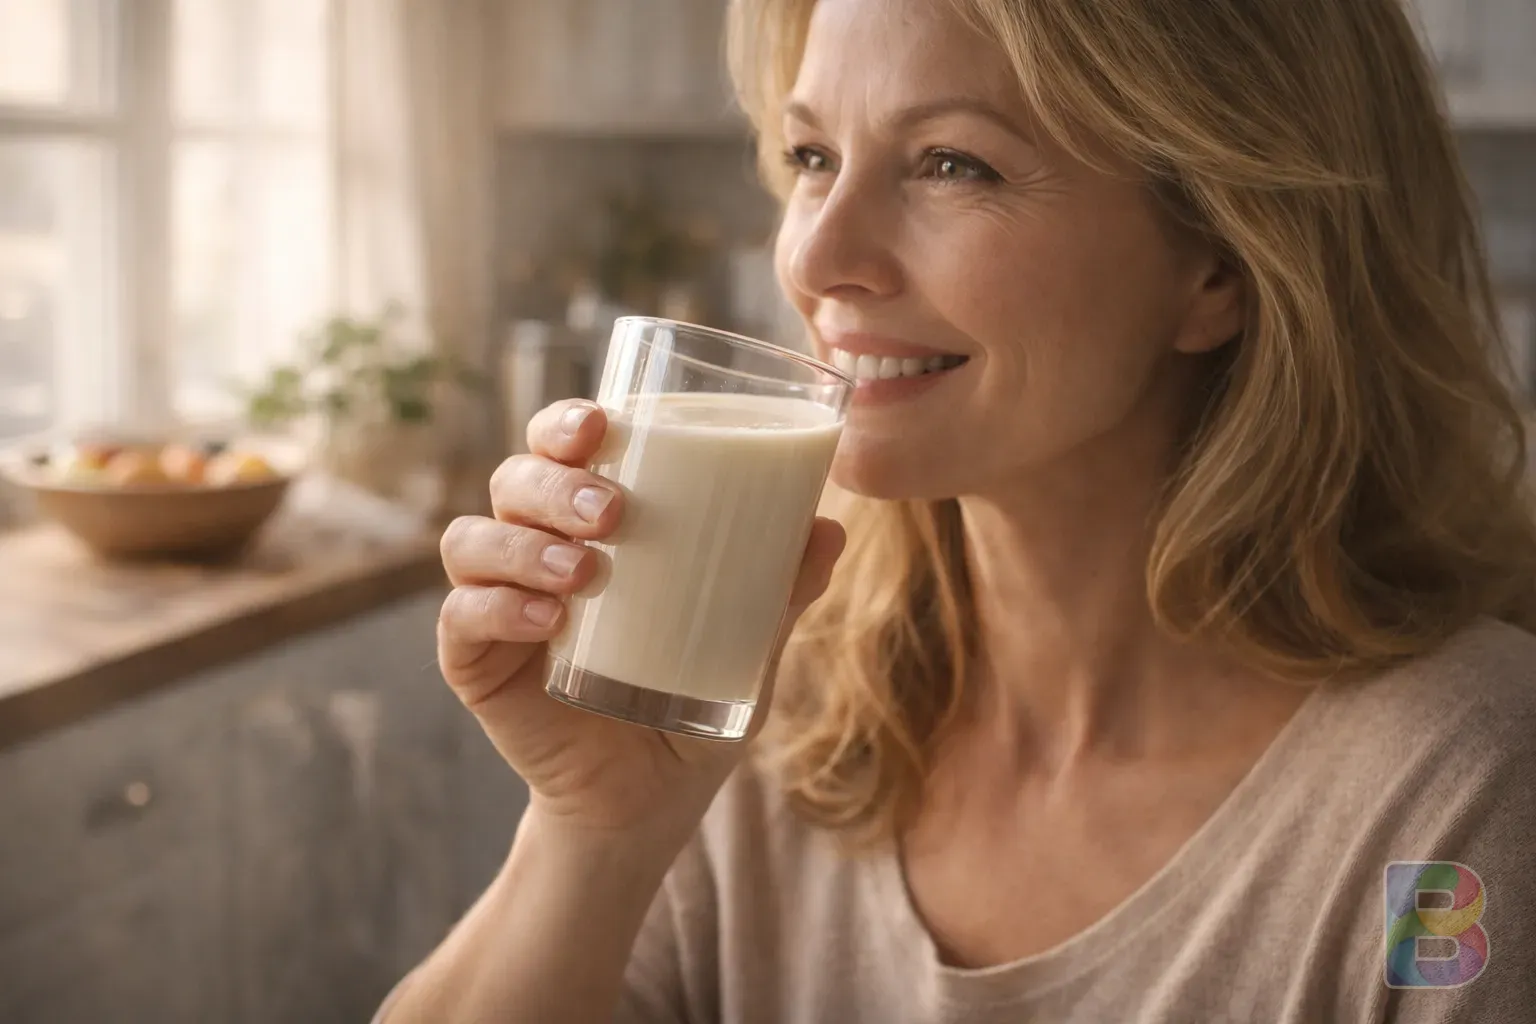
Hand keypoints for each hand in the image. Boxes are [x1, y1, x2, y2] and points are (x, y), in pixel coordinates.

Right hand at [437, 399, 845, 843]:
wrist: (651, 799)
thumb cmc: (693, 696)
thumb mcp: (746, 642)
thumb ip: (781, 588)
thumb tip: (830, 530)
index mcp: (587, 521)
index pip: (559, 446)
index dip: (565, 422)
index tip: (601, 423)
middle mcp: (532, 547)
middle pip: (515, 480)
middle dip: (556, 484)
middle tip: (613, 513)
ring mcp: (497, 602)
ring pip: (475, 538)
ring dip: (525, 544)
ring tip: (585, 573)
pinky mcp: (473, 663)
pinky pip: (460, 617)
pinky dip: (499, 608)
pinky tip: (548, 622)